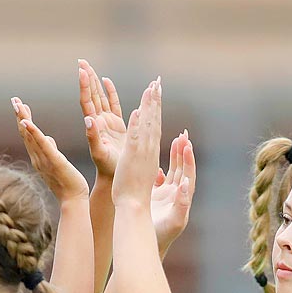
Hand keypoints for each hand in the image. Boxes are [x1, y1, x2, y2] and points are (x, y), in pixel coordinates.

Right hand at [13, 97, 88, 202]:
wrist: (73, 201)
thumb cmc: (68, 184)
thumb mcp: (58, 163)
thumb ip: (51, 151)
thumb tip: (48, 138)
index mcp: (39, 158)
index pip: (29, 136)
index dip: (24, 120)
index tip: (21, 106)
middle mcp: (37, 158)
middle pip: (26, 134)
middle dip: (19, 116)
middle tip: (14, 100)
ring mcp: (44, 159)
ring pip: (31, 136)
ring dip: (23, 119)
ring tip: (18, 105)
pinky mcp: (54, 161)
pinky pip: (42, 145)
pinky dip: (34, 133)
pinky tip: (27, 122)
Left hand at [77, 59, 125, 180]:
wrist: (117, 178)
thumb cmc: (108, 168)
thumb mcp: (99, 153)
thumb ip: (93, 137)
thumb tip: (88, 119)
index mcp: (93, 126)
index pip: (87, 102)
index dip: (84, 86)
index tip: (81, 70)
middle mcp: (98, 122)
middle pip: (91, 95)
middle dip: (87, 78)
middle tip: (81, 62)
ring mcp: (107, 123)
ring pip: (100, 97)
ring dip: (94, 82)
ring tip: (88, 66)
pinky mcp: (117, 126)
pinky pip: (113, 105)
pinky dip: (109, 92)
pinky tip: (106, 81)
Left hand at [112, 79, 161, 208]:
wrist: (135, 210)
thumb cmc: (137, 197)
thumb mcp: (143, 175)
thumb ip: (147, 163)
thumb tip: (152, 158)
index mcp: (151, 153)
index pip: (155, 126)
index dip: (156, 109)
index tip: (156, 93)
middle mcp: (150, 150)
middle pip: (154, 121)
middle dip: (156, 100)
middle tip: (158, 82)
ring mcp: (142, 154)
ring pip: (148, 126)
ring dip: (150, 106)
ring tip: (151, 88)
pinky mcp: (133, 160)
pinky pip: (135, 139)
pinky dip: (137, 126)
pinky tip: (137, 111)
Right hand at [151, 130, 195, 251]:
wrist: (148, 244)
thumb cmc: (162, 236)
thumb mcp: (175, 221)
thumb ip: (183, 203)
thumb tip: (187, 183)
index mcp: (183, 198)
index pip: (188, 174)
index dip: (188, 159)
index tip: (186, 144)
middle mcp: (176, 195)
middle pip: (183, 169)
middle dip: (184, 152)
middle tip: (183, 135)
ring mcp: (166, 195)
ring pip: (172, 171)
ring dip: (174, 155)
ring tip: (175, 139)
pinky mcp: (154, 196)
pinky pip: (159, 177)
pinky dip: (159, 165)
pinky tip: (157, 156)